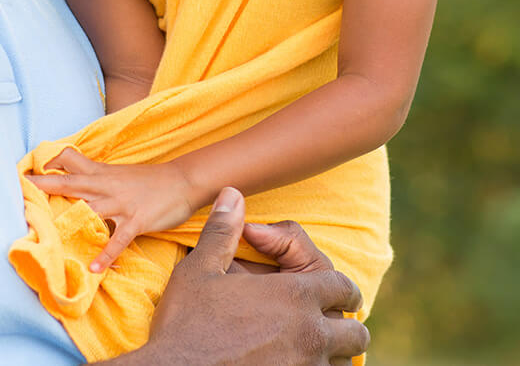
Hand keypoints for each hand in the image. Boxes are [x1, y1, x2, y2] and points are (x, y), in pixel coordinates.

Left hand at [26, 147, 195, 271]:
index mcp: (100, 172)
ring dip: (71, 221)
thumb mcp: (117, 174)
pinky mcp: (136, 220)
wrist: (182, 180)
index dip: (49, 164)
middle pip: (70, 182)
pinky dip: (106, 254)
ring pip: (90, 209)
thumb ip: (95, 178)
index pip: (69, 160)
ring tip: (49, 237)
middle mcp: (106, 185)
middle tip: (22, 189)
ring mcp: (121, 203)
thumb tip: (72, 183)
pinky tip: (95, 268)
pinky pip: (118, 239)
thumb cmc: (148, 180)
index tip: (29, 174)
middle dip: (45, 186)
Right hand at [132, 188, 368, 365]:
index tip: (320, 283)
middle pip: (355, 333)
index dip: (337, 283)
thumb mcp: (200, 268)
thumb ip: (224, 230)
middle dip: (343, 321)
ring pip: (343, 363)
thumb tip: (233, 194)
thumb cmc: (187, 322)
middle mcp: (310, 336)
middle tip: (319, 315)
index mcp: (293, 297)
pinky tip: (291, 360)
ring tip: (306, 341)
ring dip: (332, 351)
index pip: (342, 286)